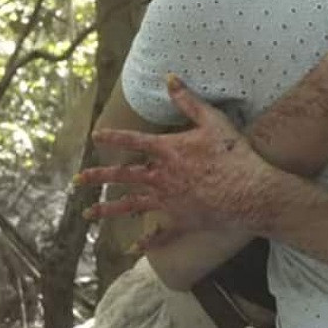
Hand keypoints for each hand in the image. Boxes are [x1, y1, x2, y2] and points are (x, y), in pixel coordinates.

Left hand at [76, 76, 277, 249]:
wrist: (250, 192)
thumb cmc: (233, 155)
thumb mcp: (212, 120)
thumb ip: (188, 100)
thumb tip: (169, 77)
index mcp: (167, 152)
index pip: (134, 141)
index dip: (113, 137)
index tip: (95, 136)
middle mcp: (162, 178)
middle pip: (124, 176)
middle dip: (98, 177)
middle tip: (78, 180)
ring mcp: (169, 202)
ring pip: (132, 206)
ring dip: (109, 209)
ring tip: (88, 214)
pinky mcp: (181, 221)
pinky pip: (159, 235)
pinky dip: (146, 242)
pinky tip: (132, 249)